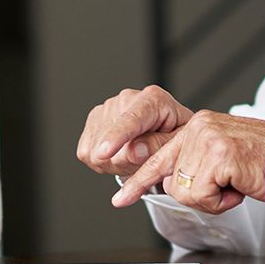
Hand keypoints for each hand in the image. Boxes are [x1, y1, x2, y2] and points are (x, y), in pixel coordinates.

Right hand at [77, 85, 194, 176]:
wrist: (167, 129)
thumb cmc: (176, 134)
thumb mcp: (179, 143)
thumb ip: (159, 146)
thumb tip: (135, 151)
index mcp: (153, 99)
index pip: (132, 119)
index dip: (116, 137)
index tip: (105, 152)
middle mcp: (125, 99)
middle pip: (111, 143)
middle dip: (126, 163)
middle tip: (145, 161)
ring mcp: (106, 108)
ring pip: (95, 152)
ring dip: (115, 164)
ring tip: (134, 157)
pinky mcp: (92, 121)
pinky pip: (85, 153)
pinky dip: (102, 163)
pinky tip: (120, 155)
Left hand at [112, 111, 264, 212]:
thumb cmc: (263, 164)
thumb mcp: (222, 159)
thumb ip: (194, 164)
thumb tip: (170, 184)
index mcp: (197, 126)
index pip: (159, 157)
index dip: (138, 181)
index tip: (120, 199)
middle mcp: (198, 127)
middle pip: (173, 183)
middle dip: (199, 195)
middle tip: (228, 185)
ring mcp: (206, 139)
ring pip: (186, 192)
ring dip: (213, 198)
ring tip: (236, 182)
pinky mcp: (218, 155)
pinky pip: (203, 196)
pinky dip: (222, 201)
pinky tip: (240, 185)